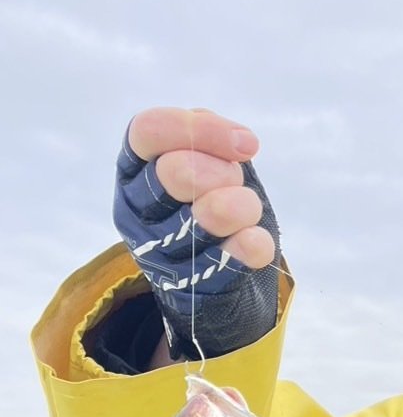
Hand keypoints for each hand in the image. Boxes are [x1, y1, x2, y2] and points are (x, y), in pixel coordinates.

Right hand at [114, 108, 280, 361]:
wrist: (212, 273)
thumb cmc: (206, 198)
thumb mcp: (201, 157)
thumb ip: (207, 136)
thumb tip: (238, 141)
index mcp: (133, 170)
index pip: (148, 131)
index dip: (199, 129)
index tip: (246, 145)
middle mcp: (139, 210)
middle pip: (175, 172)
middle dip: (219, 171)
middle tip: (235, 180)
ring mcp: (162, 253)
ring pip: (205, 218)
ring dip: (240, 206)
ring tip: (246, 209)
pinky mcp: (192, 287)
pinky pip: (226, 262)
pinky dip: (248, 246)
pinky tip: (255, 239)